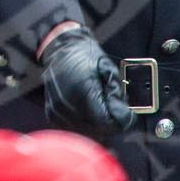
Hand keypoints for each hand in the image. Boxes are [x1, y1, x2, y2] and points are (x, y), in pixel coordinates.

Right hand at [39, 25, 132, 139]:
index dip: (121, 120)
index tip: (127, 113)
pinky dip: (84, 123)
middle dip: (112, 123)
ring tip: (101, 108)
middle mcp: (67, 104)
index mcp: (82, 91)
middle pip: (98, 130)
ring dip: (98, 125)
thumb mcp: (107, 67)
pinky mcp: (52, 114)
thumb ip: (117, 91)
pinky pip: (74, 128)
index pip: (108, 122)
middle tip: (116, 109)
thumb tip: (125, 112)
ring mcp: (58, 110)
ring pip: (87, 131)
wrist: (60, 48)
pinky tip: (88, 110)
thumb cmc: (84, 55)